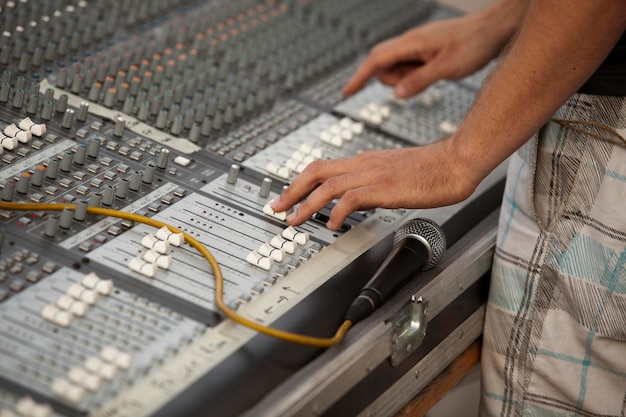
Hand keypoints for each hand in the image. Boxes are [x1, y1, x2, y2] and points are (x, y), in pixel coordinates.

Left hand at [271, 139, 480, 229]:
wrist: (457, 161)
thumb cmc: (432, 169)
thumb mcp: (394, 174)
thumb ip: (373, 184)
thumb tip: (356, 201)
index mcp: (364, 161)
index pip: (323, 168)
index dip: (300, 182)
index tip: (288, 198)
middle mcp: (364, 164)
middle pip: (315, 171)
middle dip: (292, 190)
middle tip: (277, 208)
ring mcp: (373, 174)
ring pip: (328, 185)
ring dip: (306, 203)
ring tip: (294, 220)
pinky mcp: (386, 187)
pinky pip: (353, 197)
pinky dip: (338, 211)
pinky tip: (334, 225)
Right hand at [343, 4, 520, 97]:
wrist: (496, 28)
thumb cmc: (476, 44)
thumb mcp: (447, 68)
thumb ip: (419, 81)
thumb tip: (396, 94)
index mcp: (411, 43)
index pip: (376, 60)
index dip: (359, 77)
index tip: (346, 93)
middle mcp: (411, 42)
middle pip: (383, 64)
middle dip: (392, 80)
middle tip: (417, 83)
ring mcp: (418, 46)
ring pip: (397, 67)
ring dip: (407, 78)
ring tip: (434, 74)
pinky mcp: (426, 50)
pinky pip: (411, 66)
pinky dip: (416, 75)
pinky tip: (436, 72)